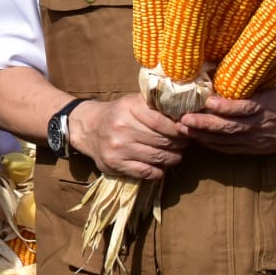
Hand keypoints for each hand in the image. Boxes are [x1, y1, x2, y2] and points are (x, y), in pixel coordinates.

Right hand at [69, 93, 189, 179]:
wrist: (87, 128)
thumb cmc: (117, 114)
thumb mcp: (132, 102)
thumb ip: (155, 107)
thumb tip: (186, 117)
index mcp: (128, 108)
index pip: (162, 121)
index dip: (179, 128)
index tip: (187, 131)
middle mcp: (121, 127)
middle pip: (163, 141)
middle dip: (179, 144)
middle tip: (184, 144)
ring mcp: (117, 147)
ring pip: (158, 157)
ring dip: (173, 158)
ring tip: (175, 154)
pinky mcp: (115, 164)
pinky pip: (147, 172)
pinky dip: (158, 171)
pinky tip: (160, 166)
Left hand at [179, 84, 275, 154]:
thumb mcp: (273, 83)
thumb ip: (249, 79)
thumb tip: (222, 65)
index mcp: (266, 106)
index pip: (244, 108)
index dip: (226, 106)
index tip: (208, 101)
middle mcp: (260, 125)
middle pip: (230, 127)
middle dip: (205, 124)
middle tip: (183, 119)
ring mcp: (257, 140)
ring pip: (227, 140)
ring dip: (203, 135)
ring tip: (183, 129)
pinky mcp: (255, 149)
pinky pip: (231, 149)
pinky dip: (213, 145)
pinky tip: (198, 139)